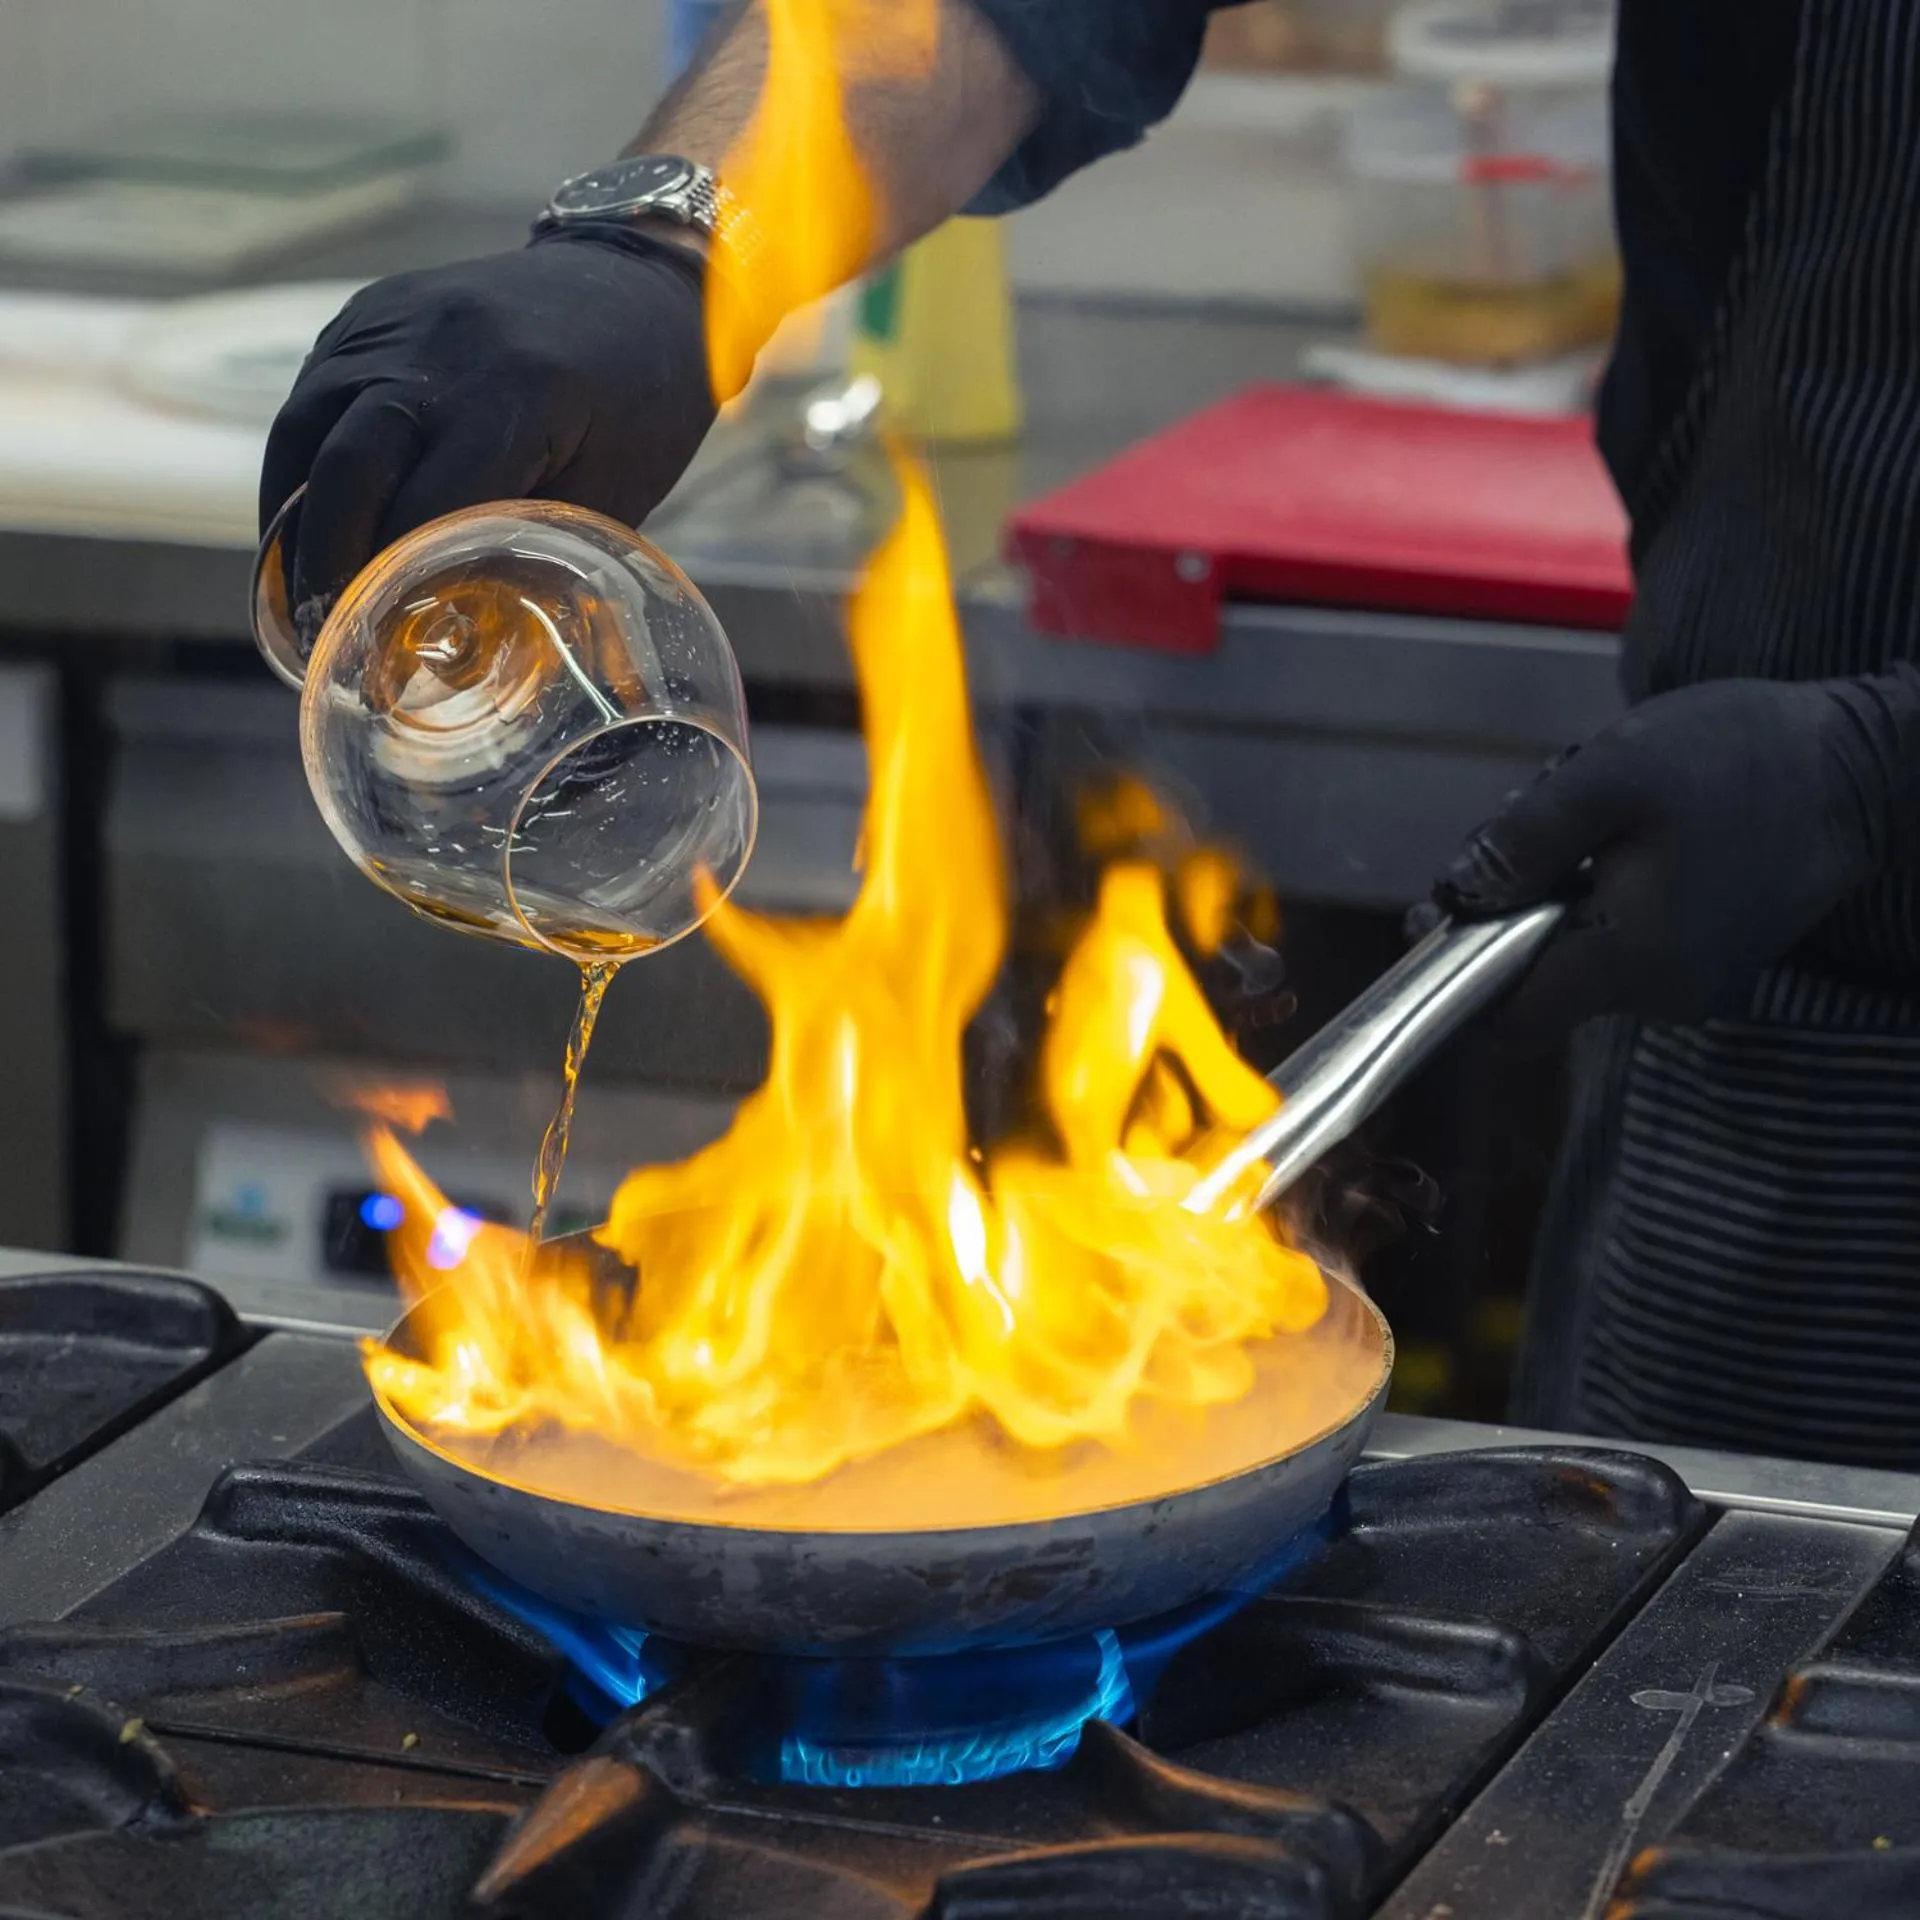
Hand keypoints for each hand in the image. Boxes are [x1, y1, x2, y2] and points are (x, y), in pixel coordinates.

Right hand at [260, 226, 714, 639]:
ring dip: (292, 515)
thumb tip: (460, 634)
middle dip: (320, 560)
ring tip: (298, 589)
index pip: (421, 508)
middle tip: (319, 631)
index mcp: (515, 395)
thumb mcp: (614, 492)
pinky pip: (313, 393)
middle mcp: (439, 347)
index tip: (369, 647)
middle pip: (344, 466)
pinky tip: (310, 520)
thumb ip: (535, 552)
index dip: (386, 585)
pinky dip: (302, 463)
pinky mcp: (371, 311)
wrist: (637, 281)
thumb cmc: (645, 402)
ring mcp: (395, 320)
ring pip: (306, 426)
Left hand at [1434, 671, 1919, 1038]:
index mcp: (1628, 962)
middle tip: (1527, 817)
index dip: (1452, 976)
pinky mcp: (1705, 954)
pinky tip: (1626, 823)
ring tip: (1586, 803)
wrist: (1862, 764)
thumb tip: (1455, 892)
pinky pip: (1617, 932)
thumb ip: (1523, 842)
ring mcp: (1687, 979)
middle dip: (1509, 901)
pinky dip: (1599, 881)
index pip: (1507, 1022)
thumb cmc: (1739, 760)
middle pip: (1533, 974)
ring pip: (1572, 945)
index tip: (1431, 912)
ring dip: (1554, 881)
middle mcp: (1658, 994)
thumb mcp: (1610, 776)